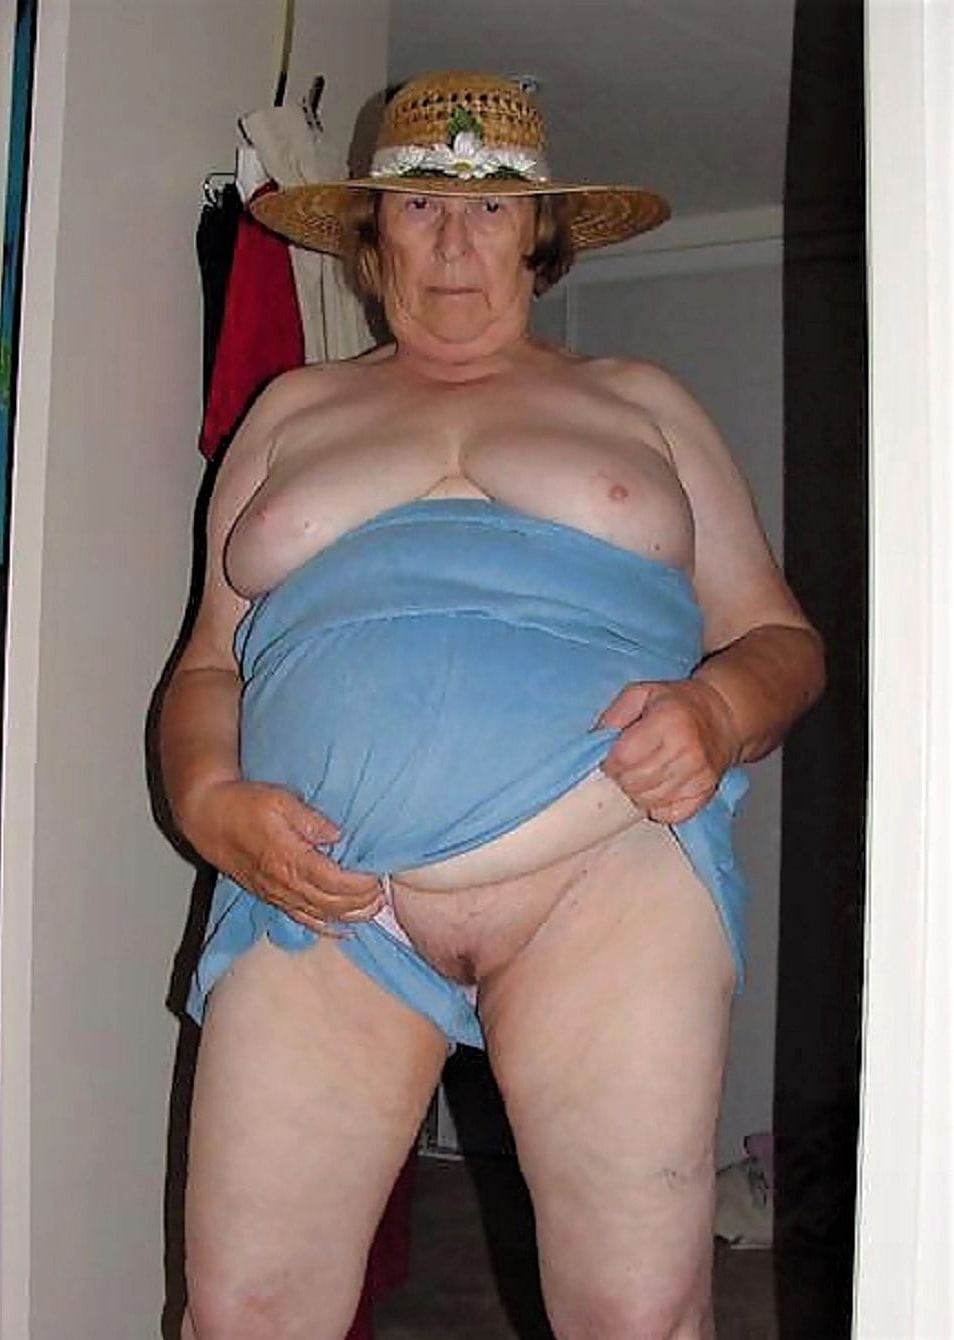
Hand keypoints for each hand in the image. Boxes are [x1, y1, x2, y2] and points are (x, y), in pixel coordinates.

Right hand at [181, 780, 382, 930]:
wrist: (206, 816)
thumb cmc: (242, 803)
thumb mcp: (279, 800)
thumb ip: (310, 820)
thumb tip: (338, 836)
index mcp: (289, 859)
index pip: (334, 882)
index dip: (359, 885)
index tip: (378, 878)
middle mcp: (283, 883)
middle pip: (331, 903)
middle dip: (361, 903)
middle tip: (383, 896)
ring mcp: (275, 894)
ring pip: (319, 916)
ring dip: (349, 917)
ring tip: (372, 912)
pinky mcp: (269, 897)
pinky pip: (301, 919)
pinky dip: (324, 928)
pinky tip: (342, 930)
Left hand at [597, 678, 737, 823]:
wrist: (723, 716)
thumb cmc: (679, 704)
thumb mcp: (642, 693)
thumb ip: (614, 714)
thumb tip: (594, 742)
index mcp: (669, 721)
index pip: (624, 757)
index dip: (610, 761)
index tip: (612, 756)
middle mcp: (687, 750)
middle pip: (634, 782)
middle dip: (621, 777)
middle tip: (626, 766)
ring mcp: (698, 775)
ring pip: (648, 801)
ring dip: (637, 792)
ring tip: (642, 774)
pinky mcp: (705, 794)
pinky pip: (669, 814)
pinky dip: (657, 806)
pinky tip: (658, 787)